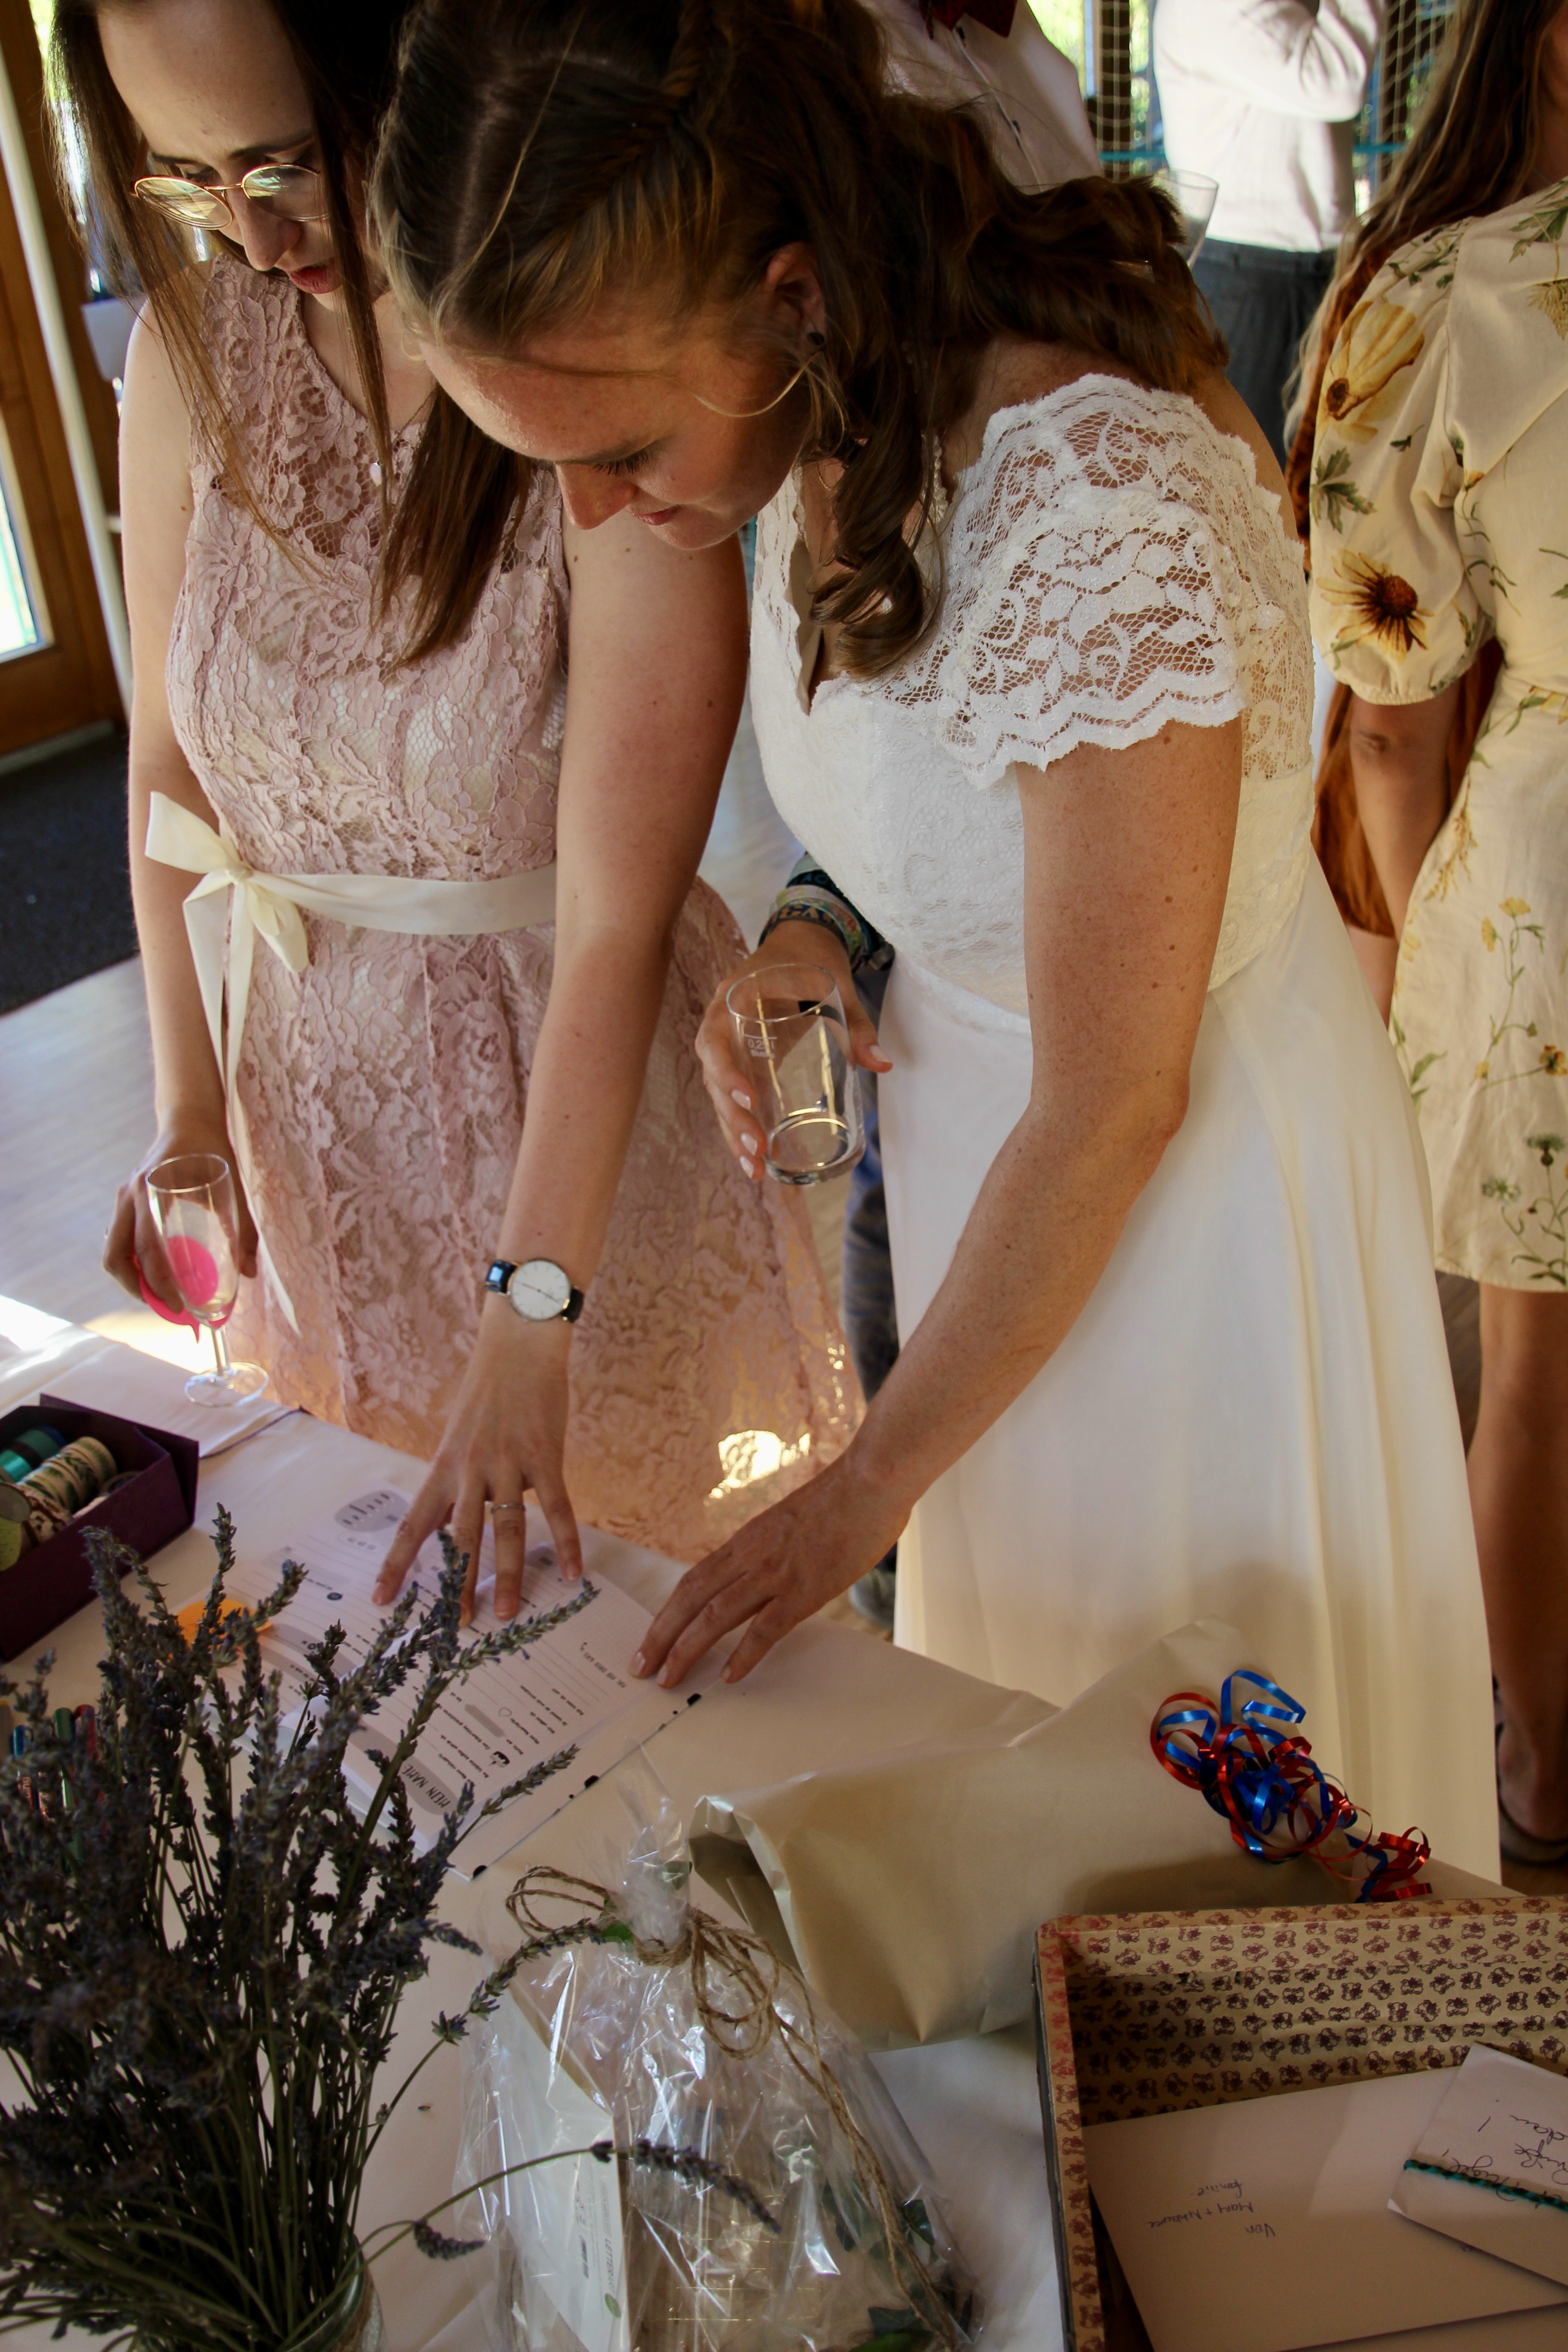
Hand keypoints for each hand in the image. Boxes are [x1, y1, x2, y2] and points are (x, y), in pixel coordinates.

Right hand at [104, 1113, 256, 1311]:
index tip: (177, 1305)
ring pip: (112, 1250)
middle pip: (116, 1256)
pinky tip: (156, 1272)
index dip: (158, 1283)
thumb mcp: (231, 1184)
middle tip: (167, 1307)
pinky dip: (132, 1261)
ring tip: (159, 1296)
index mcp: (151, 1192)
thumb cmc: (210, 1149)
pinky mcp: (126, 1200)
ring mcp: (124, 1198)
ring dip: (131, 1277)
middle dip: (138, 1288)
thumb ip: (241, 1227)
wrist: (188, 1118)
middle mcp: (130, 1197)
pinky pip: (119, 1239)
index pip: (146, 1249)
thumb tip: (249, 1273)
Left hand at [374, 1303, 580, 1626]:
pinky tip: (574, 1572)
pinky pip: (558, 1508)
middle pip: (460, 1538)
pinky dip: (566, 1542)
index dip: (397, 1564)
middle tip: (456, 1625)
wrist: (518, 1345)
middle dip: (457, 1584)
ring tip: (508, 1613)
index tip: (382, 1599)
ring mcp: (509, 1463)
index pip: (415, 1525)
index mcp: (444, 1467)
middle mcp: (470, 1469)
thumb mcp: (457, 1437)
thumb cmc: (487, 1393)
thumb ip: (454, 1483)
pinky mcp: (545, 1455)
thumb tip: (445, 1528)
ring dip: (508, 1575)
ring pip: (506, 1530)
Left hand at [630, 1451, 907, 1686]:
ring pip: (715, 1615)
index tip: (651, 1639)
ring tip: (668, 1679)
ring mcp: (775, 1572)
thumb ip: (770, 1550)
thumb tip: (761, 1576)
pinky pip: (766, 1627)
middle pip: (690, 1599)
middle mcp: (751, 1556)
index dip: (666, 1613)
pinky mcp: (805, 1588)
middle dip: (660, 1636)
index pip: (693, 1581)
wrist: (870, 1481)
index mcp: (746, 1540)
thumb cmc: (840, 1500)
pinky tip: (729, 1676)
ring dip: (687, 1649)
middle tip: (639, 1667)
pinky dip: (744, 1653)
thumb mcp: (789, 1524)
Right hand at [695, 920, 891, 1180]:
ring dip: (731, 1129)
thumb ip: (857, 1024)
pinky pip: (728, 1092)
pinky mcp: (737, 1056)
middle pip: (713, 1074)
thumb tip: (882, 1064)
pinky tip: (751, 1157)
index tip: (750, 1100)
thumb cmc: (814, 960)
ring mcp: (726, 1040)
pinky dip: (737, 1124)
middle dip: (731, 1115)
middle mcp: (722, 1018)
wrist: (799, 939)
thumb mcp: (837, 986)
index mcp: (737, 995)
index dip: (726, 1071)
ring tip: (753, 1168)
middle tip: (756, 1149)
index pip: (716, 1037)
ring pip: (716, 1090)